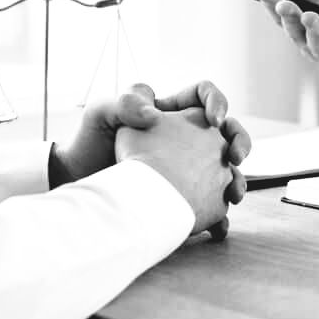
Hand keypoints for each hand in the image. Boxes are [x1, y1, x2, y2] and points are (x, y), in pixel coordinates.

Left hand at [50, 81, 250, 239]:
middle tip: (235, 157)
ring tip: (235, 194)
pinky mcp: (185, 193)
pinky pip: (212, 202)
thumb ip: (125, 102)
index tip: (214, 120)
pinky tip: (219, 223)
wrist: (78, 183)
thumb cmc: (88, 142)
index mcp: (171, 111)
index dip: (217, 102)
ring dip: (239, 179)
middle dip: (240, 141)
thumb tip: (154, 114)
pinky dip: (221, 214)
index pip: (204, 95)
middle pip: (228, 131)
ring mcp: (189, 166)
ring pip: (227, 167)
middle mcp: (186, 136)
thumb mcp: (101, 113)